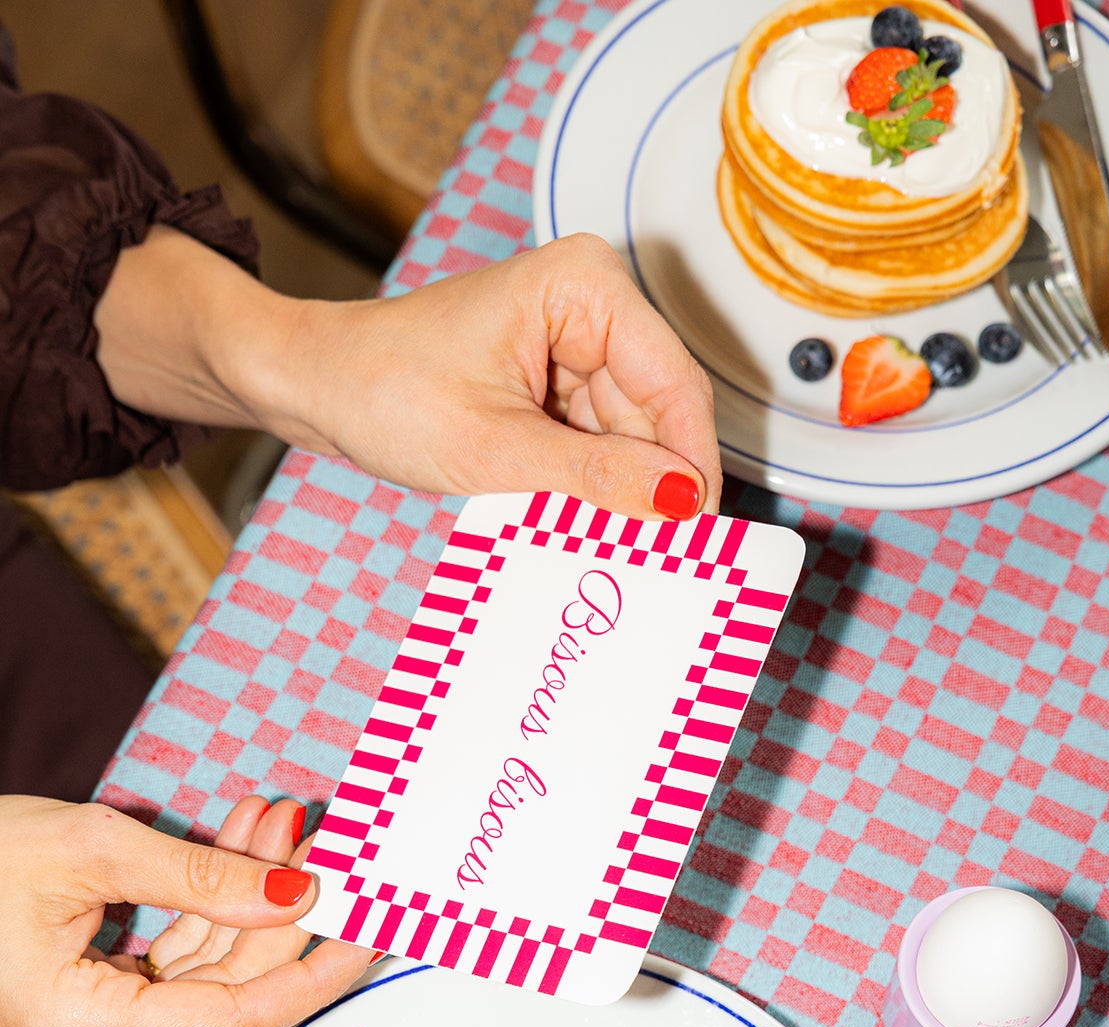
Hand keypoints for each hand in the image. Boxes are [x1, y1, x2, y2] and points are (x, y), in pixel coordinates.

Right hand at [0, 795, 373, 1026]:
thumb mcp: (87, 849)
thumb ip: (204, 877)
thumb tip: (302, 891)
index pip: (240, 1019)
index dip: (315, 970)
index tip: (371, 925)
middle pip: (227, 996)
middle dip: (282, 912)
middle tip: (325, 840)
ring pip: (205, 979)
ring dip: (247, 902)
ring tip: (279, 824)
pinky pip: (170, 973)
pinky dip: (207, 914)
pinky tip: (243, 850)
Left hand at [96, 229, 719, 521]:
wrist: (314, 385)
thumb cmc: (381, 389)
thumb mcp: (493, 448)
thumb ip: (595, 477)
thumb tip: (681, 502)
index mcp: (586, 286)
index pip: (673, 384)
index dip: (690, 465)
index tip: (695, 536)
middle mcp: (594, 304)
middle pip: (658, 415)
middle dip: (648, 487)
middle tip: (645, 561)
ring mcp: (578, 345)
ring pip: (633, 440)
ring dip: (615, 496)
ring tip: (587, 543)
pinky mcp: (559, 383)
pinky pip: (599, 448)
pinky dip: (588, 490)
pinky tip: (567, 522)